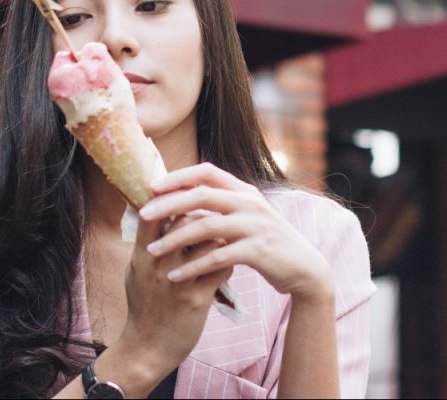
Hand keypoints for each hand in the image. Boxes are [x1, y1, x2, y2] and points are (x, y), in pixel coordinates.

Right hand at [118, 211, 231, 366]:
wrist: (147, 348)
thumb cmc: (143, 306)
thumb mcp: (135, 272)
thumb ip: (146, 245)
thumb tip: (156, 216)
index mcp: (141, 256)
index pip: (153, 213)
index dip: (170, 197)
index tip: (186, 191)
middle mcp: (158, 265)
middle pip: (185, 221)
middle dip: (203, 212)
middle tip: (214, 212)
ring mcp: (179, 282)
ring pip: (209, 242)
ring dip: (221, 235)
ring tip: (225, 236)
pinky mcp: (197, 299)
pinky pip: (222, 269)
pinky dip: (229, 261)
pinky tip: (229, 263)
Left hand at [139, 163, 334, 303]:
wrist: (304, 267)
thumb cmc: (265, 241)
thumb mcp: (246, 215)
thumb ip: (221, 204)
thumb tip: (181, 196)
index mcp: (243, 190)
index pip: (206, 171)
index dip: (178, 176)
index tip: (152, 186)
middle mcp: (249, 202)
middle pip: (200, 196)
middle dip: (168, 205)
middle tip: (143, 215)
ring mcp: (255, 226)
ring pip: (206, 227)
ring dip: (175, 239)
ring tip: (152, 250)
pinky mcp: (257, 251)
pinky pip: (217, 257)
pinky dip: (192, 266)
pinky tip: (174, 276)